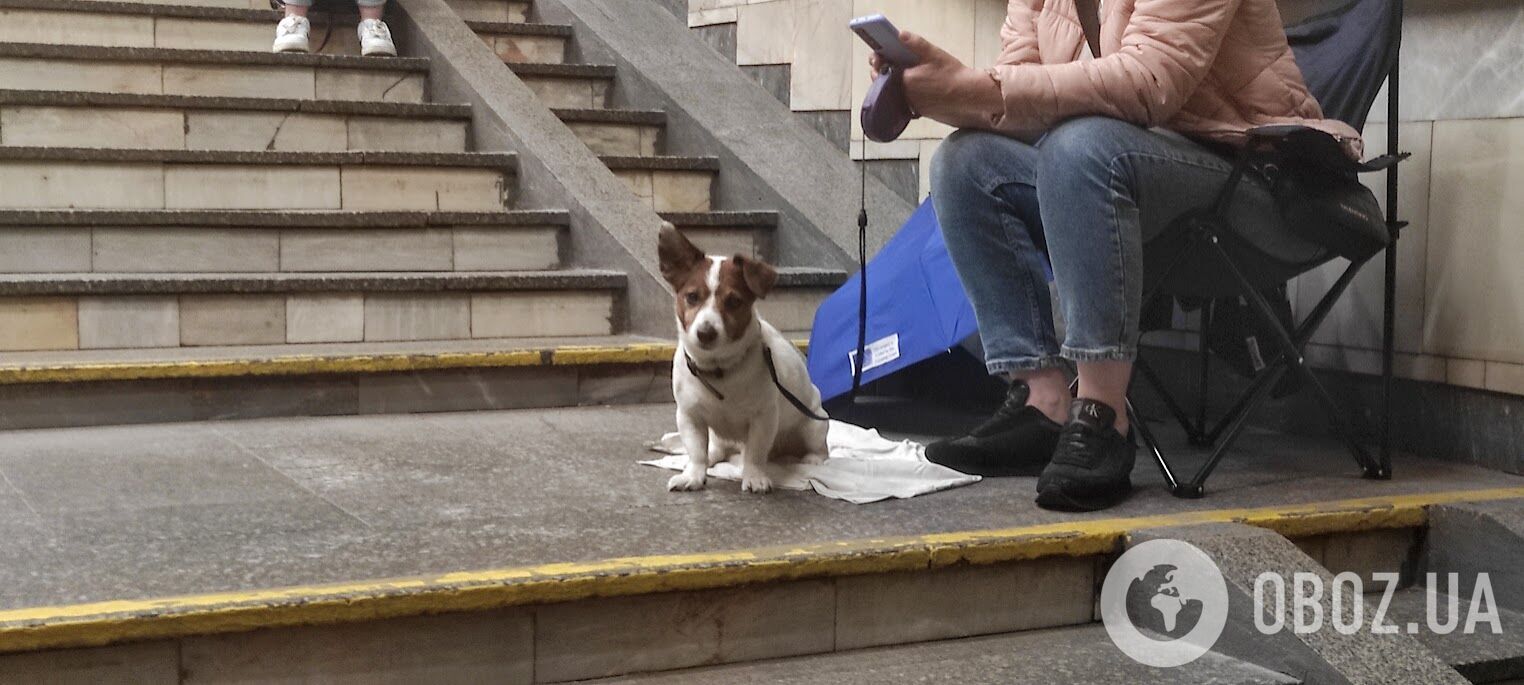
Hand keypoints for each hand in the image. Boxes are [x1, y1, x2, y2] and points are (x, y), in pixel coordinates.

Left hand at [866, 31, 1002, 128]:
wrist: (968, 94)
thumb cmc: (952, 74)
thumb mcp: (933, 54)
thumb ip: (915, 43)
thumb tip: (901, 34)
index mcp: (904, 80)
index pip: (881, 72)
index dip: (877, 63)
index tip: (877, 56)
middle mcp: (905, 95)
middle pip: (886, 84)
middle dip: (884, 73)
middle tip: (887, 63)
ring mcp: (911, 105)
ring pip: (895, 93)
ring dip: (894, 84)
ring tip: (901, 73)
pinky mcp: (919, 112)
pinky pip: (905, 102)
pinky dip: (905, 94)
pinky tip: (913, 87)